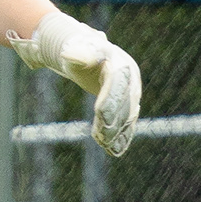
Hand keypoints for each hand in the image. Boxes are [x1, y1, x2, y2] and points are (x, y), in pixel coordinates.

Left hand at [8, 9, 141, 160]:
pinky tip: (114, 151)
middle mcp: (132, 79)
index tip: (100, 116)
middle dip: (114, 121)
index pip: (117, 84)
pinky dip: (122, 137)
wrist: (89, 54)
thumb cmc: (80, 51)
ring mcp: (133, 93)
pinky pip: (127, 123)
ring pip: (127, 116)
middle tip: (101, 137)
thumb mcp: (77, 51)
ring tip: (103, 145)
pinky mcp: (129, 105)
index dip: (110, 100)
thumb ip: (77, 55)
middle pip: (125, 103)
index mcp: (121, 63)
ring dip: (117, 132)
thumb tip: (67, 55)